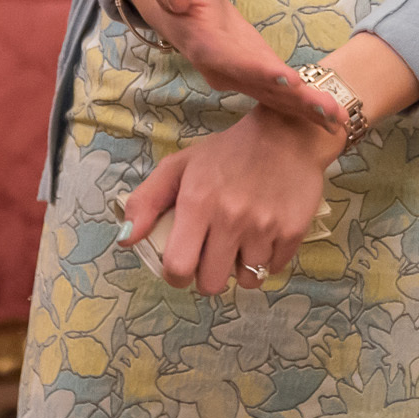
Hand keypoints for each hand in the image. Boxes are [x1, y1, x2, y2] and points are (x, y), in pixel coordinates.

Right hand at [120, 0, 341, 130]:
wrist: (177, 6)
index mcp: (206, 48)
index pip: (234, 62)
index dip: (260, 72)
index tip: (289, 81)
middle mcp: (223, 70)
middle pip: (262, 88)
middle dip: (296, 101)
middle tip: (331, 112)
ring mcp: (239, 76)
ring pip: (274, 96)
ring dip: (306, 108)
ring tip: (339, 118)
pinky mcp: (253, 74)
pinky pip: (278, 93)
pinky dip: (302, 105)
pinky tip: (328, 116)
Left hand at [123, 113, 338, 292]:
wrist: (287, 133)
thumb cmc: (228, 152)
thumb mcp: (180, 165)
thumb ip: (147, 201)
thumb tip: (125, 239)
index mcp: (198, 203)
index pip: (178, 267)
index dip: (176, 274)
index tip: (182, 263)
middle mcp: (231, 219)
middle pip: (211, 284)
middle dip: (207, 275)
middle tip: (212, 254)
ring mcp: (265, 227)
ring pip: (246, 281)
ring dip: (239, 267)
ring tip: (240, 243)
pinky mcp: (293, 232)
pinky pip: (274, 269)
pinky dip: (266, 260)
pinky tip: (263, 236)